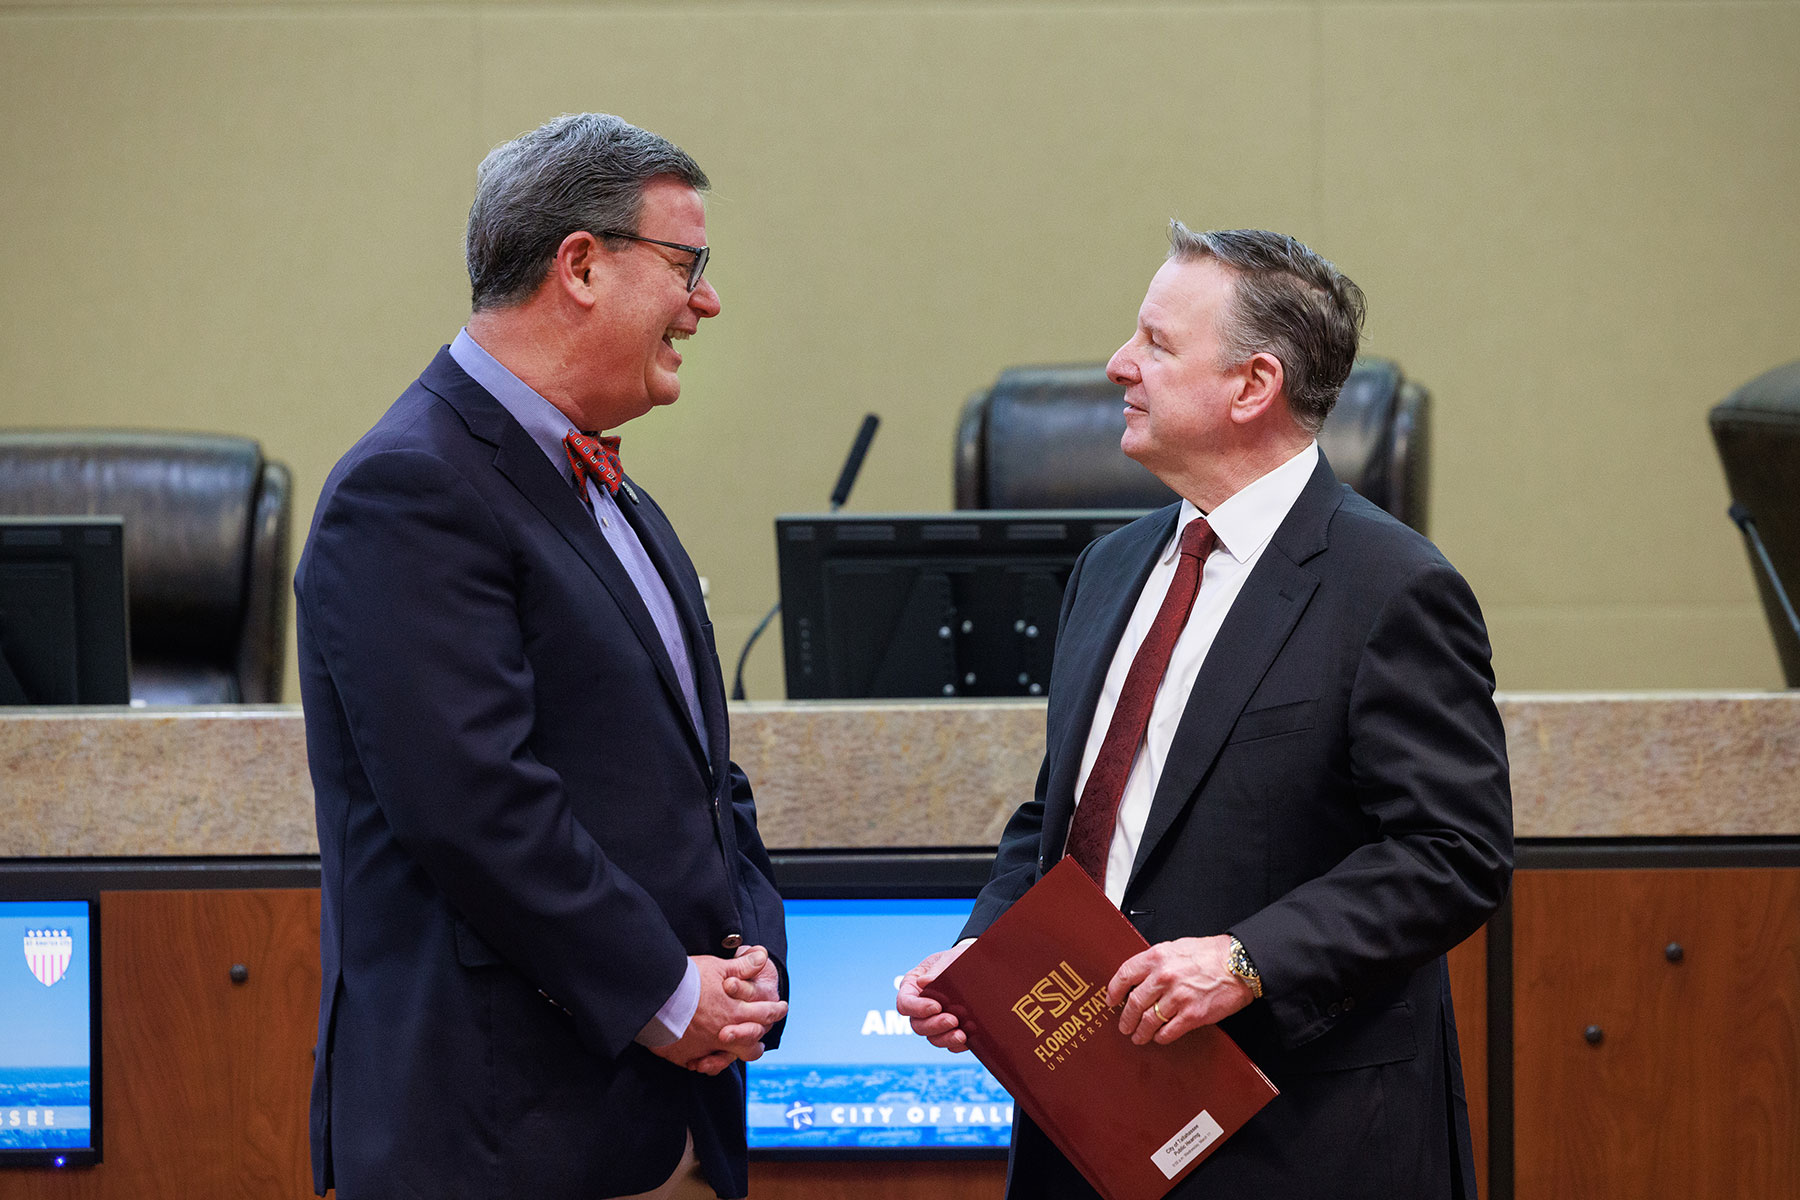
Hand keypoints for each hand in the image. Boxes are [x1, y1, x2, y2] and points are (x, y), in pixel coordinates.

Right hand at [652, 948, 787, 1075]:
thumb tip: (762, 956)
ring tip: (735, 1049)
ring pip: (727, 1059)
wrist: (655, 996)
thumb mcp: (717, 967)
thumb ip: (742, 966)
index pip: (764, 1013)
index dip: (775, 1010)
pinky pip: (701, 1064)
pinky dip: (705, 1062)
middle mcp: (724, 1033)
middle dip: (759, 1038)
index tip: (782, 1007)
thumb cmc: (687, 980)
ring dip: (733, 1054)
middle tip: (763, 1031)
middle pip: (751, 1045)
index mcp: (735, 1012)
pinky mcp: (685, 1056)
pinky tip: (705, 1059)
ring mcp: (705, 1048)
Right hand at [896, 942, 971, 1051]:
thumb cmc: (956, 959)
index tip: (936, 1006)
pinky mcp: (949, 1030)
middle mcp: (919, 1007)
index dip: (917, 1008)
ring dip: (945, 1039)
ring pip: (932, 1037)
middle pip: (917, 1025)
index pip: (905, 1003)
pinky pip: (949, 1044)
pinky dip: (956, 1045)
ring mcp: (934, 1020)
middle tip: (953, 1020)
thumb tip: (923, 983)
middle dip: (935, 1026)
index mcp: (912, 987)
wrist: (975, 966)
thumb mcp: (949, 958)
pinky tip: (967, 1040)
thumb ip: (938, 969)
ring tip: (961, 1035)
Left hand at [1106, 935, 1253, 1045]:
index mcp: (1157, 957)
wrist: (1238, 965)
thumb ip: (1155, 961)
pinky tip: (1159, 1037)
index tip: (1111, 1001)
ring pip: (1148, 1021)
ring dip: (1140, 1032)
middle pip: (1134, 1003)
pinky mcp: (1192, 1015)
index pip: (1125, 975)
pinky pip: (1168, 1032)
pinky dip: (1160, 1037)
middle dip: (1126, 1019)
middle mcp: (1164, 977)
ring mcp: (1177, 998)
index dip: (1114, 991)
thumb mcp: (1175, 948)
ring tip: (1138, 1036)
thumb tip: (1137, 977)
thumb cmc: (1209, 954)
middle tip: (1124, 1026)